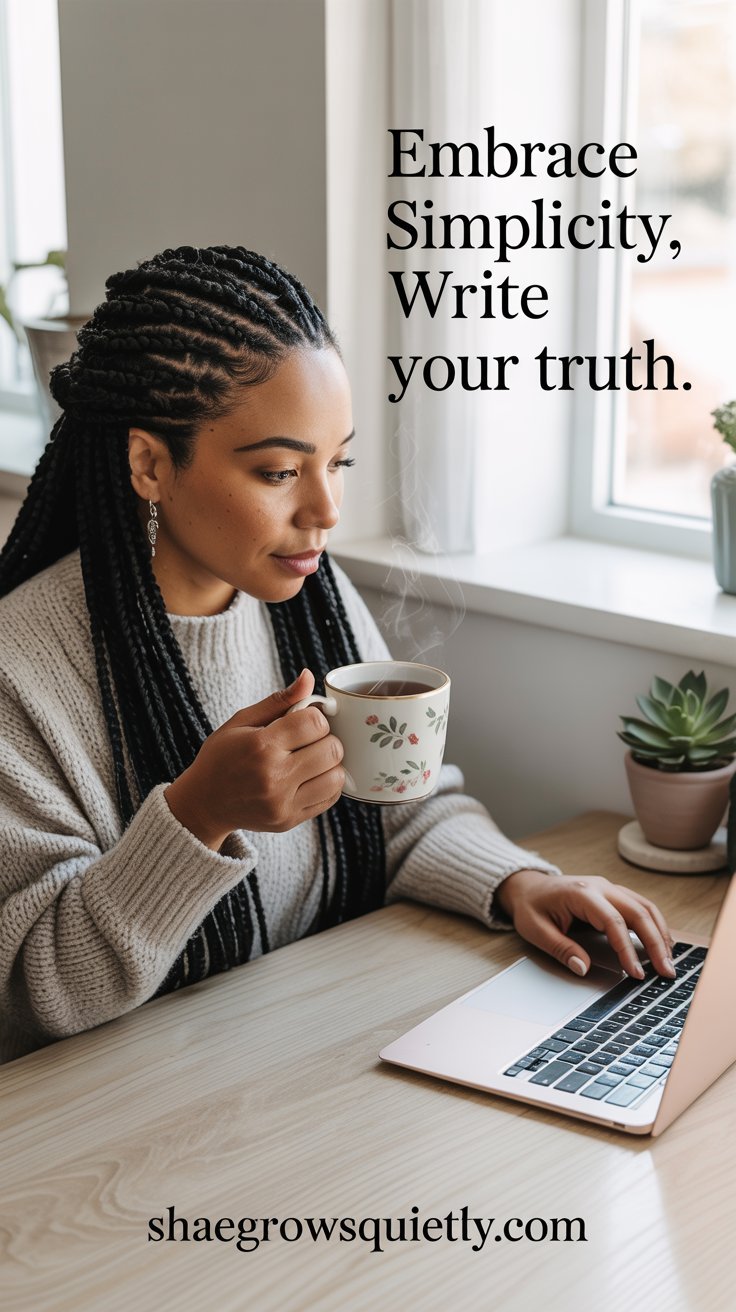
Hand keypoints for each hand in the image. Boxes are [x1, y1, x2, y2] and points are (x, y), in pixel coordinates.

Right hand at [165, 669, 344, 848]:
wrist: (204, 803)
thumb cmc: (222, 757)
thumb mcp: (241, 721)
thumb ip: (279, 700)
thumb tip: (308, 676)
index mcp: (261, 746)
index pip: (315, 723)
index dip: (315, 717)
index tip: (303, 721)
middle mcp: (273, 777)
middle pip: (331, 749)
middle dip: (326, 738)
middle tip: (310, 739)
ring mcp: (282, 803)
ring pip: (336, 776)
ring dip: (330, 763)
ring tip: (312, 759)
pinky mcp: (288, 820)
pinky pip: (329, 799)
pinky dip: (327, 784)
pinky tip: (311, 776)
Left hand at [494, 869, 675, 979]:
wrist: (528, 885)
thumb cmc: (531, 906)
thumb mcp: (535, 930)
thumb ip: (561, 949)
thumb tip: (584, 969)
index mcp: (581, 893)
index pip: (613, 922)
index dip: (627, 949)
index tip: (636, 973)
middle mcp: (601, 886)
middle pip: (638, 912)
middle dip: (656, 943)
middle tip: (666, 971)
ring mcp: (609, 887)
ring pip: (645, 907)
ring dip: (661, 933)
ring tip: (669, 961)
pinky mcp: (613, 893)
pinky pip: (640, 906)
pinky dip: (654, 924)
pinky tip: (662, 943)